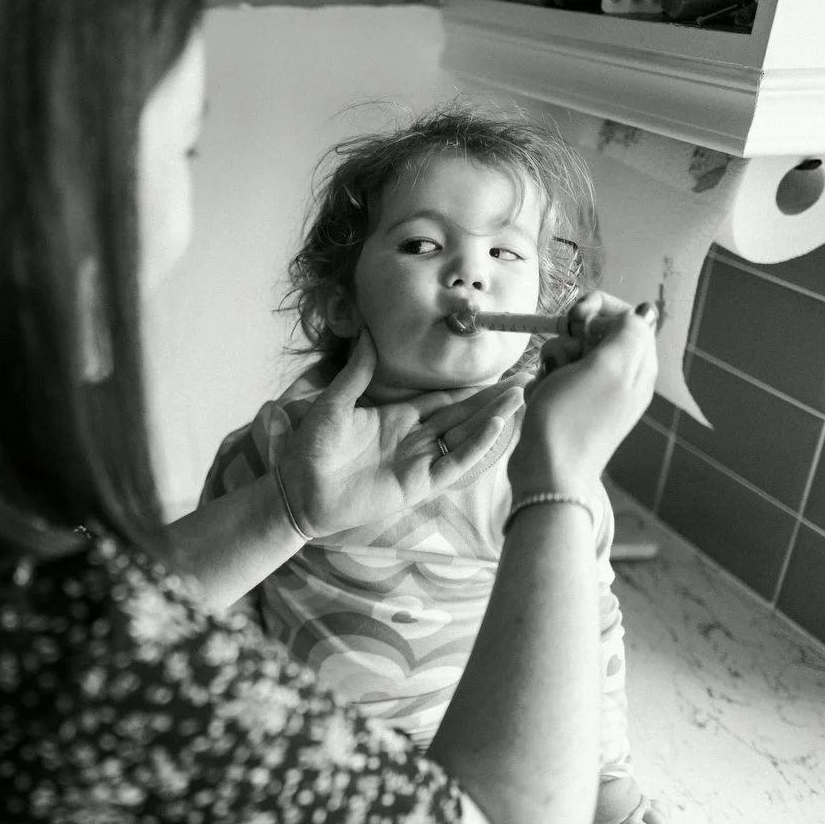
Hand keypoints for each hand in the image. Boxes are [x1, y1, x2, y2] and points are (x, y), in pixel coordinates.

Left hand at [277, 331, 526, 537]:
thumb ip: (356, 372)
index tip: (499, 371)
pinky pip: (451, 464)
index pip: (443, 400)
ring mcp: (416, 463)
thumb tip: (366, 332)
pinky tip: (492, 425)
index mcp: (396, 419)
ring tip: (520, 397)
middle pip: (463, 416)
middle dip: (494, 400)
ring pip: (463, 437)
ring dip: (491, 418)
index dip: (471, 388)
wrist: (296, 491)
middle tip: (528, 381)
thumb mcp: (334, 403)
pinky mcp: (415, 485)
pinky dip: (473, 446)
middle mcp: (413, 440)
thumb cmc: (309, 449)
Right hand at [511, 290, 658, 496]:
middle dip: (570, 337)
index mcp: (637, 363)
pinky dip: (544, 382)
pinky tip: (543, 398)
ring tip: (551, 384)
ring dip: (552, 361)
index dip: (596, 307)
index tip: (574, 317)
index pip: (624, 313)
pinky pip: (554, 376)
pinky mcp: (569, 403)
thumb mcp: (609, 366)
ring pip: (568, 352)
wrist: (547, 469)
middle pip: (593, 330)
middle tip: (564, 359)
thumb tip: (644, 311)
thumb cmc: (574, 417)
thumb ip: (630, 331)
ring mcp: (593, 391)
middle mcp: (620, 375)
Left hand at [593, 776, 671, 823]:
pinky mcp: (640, 792)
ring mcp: (642, 800)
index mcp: (630, 821)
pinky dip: (660, 813)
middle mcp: (641, 810)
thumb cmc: (590, 799)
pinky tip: (652, 820)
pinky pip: (658, 804)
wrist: (593, 774)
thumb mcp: (587, 821)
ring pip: (664, 815)